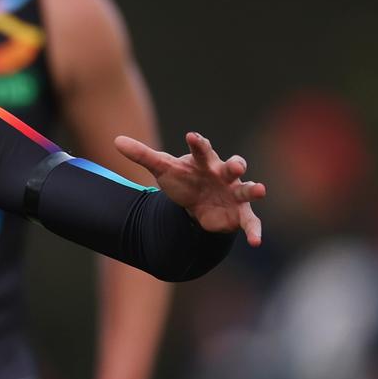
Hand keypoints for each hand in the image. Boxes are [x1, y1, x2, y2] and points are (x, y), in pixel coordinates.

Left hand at [115, 132, 266, 245]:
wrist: (198, 204)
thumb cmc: (183, 180)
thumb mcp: (163, 169)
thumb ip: (143, 155)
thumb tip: (116, 141)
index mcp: (204, 162)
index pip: (201, 149)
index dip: (198, 143)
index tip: (191, 136)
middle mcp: (223, 175)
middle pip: (232, 166)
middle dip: (236, 165)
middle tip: (236, 166)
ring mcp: (234, 193)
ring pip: (246, 190)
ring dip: (253, 190)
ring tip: (261, 190)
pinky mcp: (239, 214)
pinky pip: (250, 222)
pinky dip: (254, 231)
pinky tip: (256, 242)